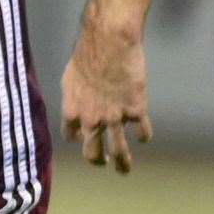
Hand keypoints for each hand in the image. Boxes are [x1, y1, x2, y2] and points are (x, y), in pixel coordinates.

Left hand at [60, 28, 151, 172]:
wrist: (109, 43)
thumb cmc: (86, 55)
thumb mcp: (70, 78)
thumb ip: (74, 97)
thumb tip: (78, 105)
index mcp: (72, 111)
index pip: (71, 136)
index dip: (77, 138)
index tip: (82, 138)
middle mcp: (91, 120)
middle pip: (92, 151)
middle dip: (97, 160)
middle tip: (102, 163)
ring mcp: (115, 118)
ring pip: (119, 151)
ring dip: (123, 163)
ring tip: (124, 170)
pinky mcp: (137, 110)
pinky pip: (143, 132)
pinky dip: (144, 137)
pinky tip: (143, 137)